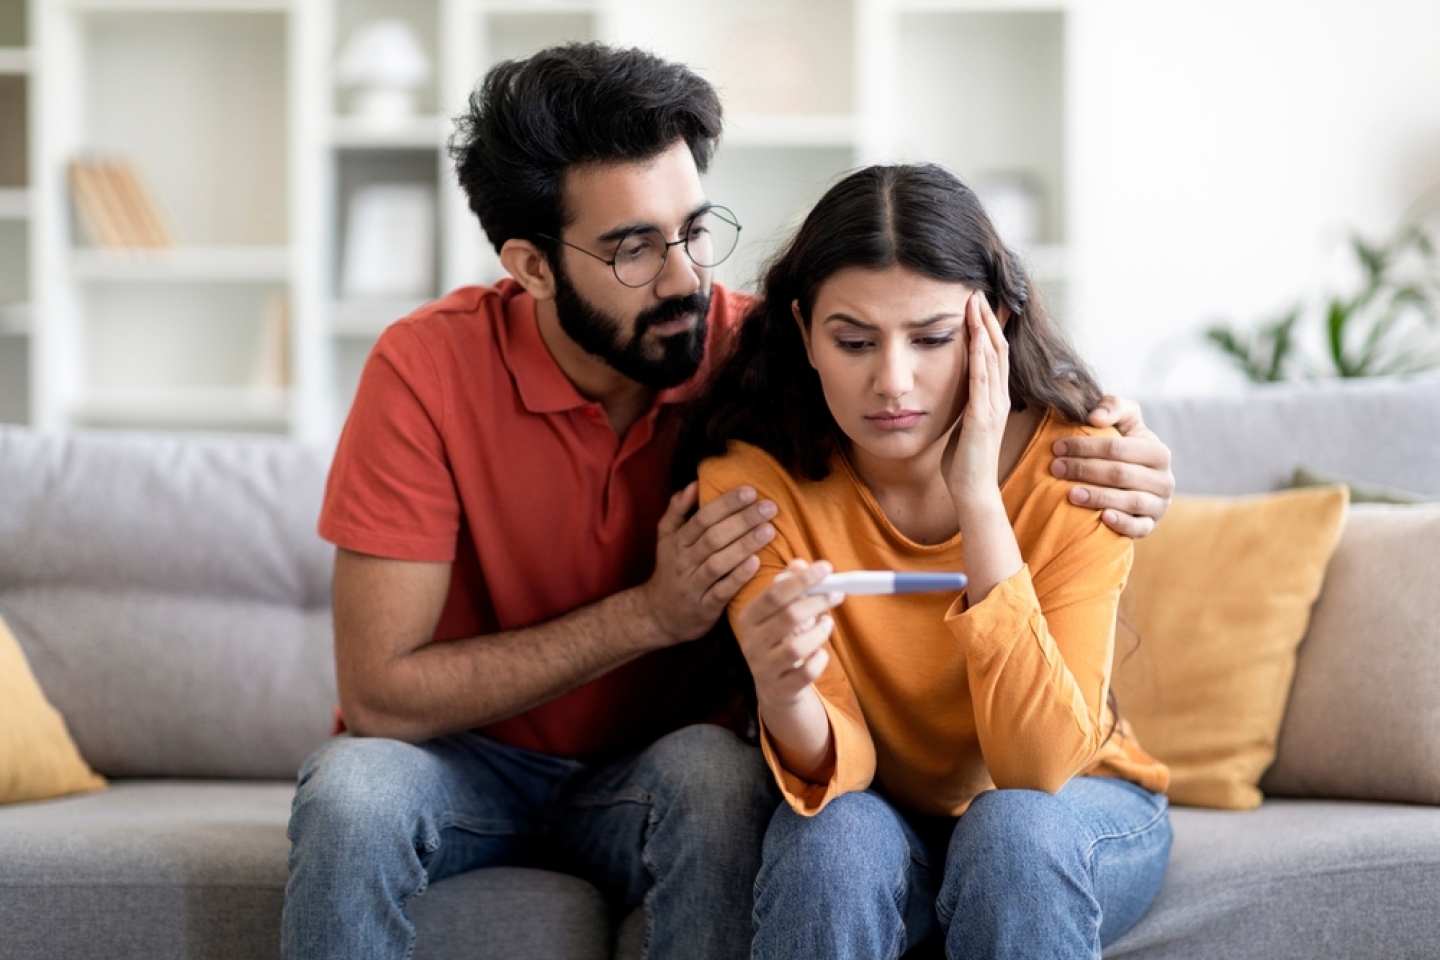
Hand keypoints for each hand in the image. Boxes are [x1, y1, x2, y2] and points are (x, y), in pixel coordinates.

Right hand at [643, 482, 777, 643]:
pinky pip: (721, 591)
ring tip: (769, 530)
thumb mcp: (666, 538)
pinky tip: (757, 563)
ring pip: (718, 562)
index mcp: (677, 541)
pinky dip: (738, 577)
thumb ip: (677, 510)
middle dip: (742, 520)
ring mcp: (693, 585)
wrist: (658, 615)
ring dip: (744, 545)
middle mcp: (683, 561)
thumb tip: (694, 483)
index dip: (726, 504)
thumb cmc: (671, 569)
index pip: (702, 518)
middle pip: (713, 537)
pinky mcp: (704, 608)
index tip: (750, 491)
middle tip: (769, 507)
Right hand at [734, 560, 841, 708]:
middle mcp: (751, 642)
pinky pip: (806, 673)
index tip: (827, 568)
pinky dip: (820, 659)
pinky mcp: (780, 688)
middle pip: (788, 616)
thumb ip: (789, 586)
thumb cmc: (781, 638)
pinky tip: (821, 652)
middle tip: (837, 593)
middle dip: (818, 602)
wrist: (774, 686)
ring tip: (827, 623)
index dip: (802, 580)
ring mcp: (764, 667)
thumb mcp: (780, 611)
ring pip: (797, 647)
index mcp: (749, 616)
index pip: (774, 593)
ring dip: (820, 632)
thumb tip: (799, 564)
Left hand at [942, 291, 1010, 503]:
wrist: (973, 492)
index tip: (976, 303)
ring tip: (974, 301)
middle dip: (987, 318)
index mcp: (993, 399)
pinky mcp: (982, 417)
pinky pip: (982, 380)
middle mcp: (998, 398)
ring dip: (983, 327)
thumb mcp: (962, 424)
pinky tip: (975, 335)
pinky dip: (980, 355)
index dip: (988, 327)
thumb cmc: (964, 462)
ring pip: (993, 358)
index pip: (995, 354)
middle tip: (976, 291)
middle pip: (998, 348)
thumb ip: (963, 405)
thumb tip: (951, 390)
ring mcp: (993, 406)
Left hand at [1050, 395, 1175, 537]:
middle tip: (1055, 468)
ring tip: (1070, 494)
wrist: (1130, 480)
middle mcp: (1164, 479)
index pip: (1119, 448)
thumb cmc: (1121, 446)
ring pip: (1131, 501)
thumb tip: (1094, 418)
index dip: (1086, 446)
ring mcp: (1159, 505)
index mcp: (1158, 452)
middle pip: (1121, 474)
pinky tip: (1101, 518)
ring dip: (1098, 496)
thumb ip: (1112, 406)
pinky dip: (1122, 523)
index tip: (1056, 447)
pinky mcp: (1150, 525)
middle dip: (1084, 470)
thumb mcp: (1123, 421)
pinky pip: (1139, 528)